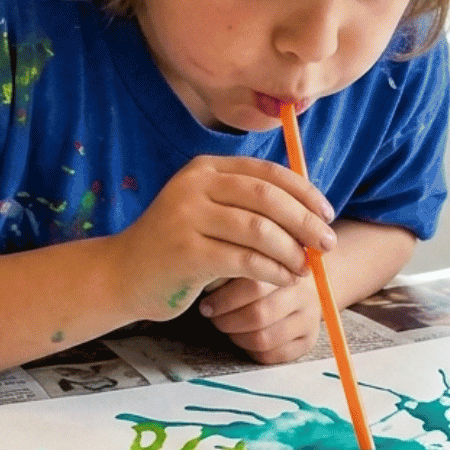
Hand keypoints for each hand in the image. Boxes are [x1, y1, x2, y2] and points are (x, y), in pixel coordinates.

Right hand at [110, 156, 335, 321]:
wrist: (122, 274)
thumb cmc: (175, 246)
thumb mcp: (207, 211)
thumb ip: (247, 205)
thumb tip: (310, 214)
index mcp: (205, 169)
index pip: (266, 173)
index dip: (304, 192)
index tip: (327, 214)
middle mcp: (195, 186)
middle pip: (267, 198)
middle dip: (305, 222)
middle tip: (327, 244)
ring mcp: (187, 218)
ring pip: (259, 230)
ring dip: (291, 251)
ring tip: (305, 267)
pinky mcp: (187, 253)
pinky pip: (245, 260)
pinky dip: (273, 271)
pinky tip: (285, 279)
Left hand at [201, 276, 322, 363]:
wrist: (303, 283)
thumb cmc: (267, 272)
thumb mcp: (253, 260)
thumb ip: (237, 267)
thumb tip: (210, 282)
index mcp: (289, 268)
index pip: (254, 287)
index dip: (224, 300)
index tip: (207, 305)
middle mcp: (305, 293)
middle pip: (258, 315)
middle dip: (227, 321)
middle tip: (214, 318)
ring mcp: (310, 318)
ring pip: (263, 339)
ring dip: (237, 337)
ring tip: (228, 327)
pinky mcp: (310, 340)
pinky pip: (272, 356)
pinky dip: (251, 351)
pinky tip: (244, 338)